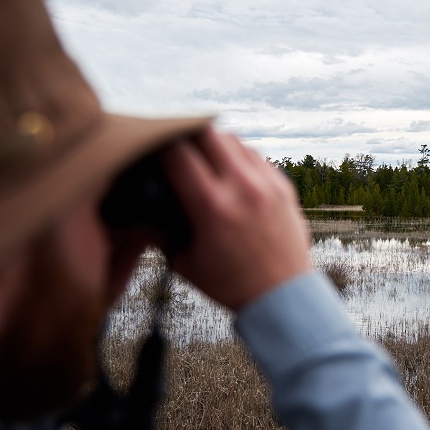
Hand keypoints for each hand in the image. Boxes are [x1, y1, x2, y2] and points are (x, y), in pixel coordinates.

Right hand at [160, 128, 312, 309]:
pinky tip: (230, 171)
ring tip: (203, 158)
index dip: (158, 145)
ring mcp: (267, 184)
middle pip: (207, 133)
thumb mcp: (184, 262)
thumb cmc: (232, 284)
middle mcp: (242, 188)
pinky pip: (257, 156)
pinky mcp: (284, 187)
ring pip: (234, 140)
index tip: (150, 148)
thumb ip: (162, 231)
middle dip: (187, 134)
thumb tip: (144, 209)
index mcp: (212, 207)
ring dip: (214, 143)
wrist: (282, 297)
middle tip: (176, 146)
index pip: (178, 153)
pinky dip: (239, 157)